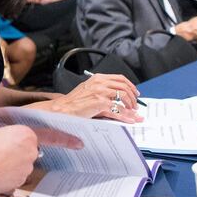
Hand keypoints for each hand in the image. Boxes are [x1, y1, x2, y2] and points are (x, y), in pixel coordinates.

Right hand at [0, 122, 38, 195]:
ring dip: (13, 162)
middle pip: (26, 149)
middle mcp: (30, 153)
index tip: (5, 138)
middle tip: (0, 149)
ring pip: (22, 164)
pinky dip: (9, 174)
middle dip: (15, 149)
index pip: (25, 134)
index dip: (13, 136)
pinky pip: (16, 176)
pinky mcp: (20, 182)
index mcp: (26, 135)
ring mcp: (26, 169)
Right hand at [25, 74, 140, 122]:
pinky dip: (126, 114)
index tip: (134, 93)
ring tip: (132, 112)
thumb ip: (102, 93)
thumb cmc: (72, 103)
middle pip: (124, 86)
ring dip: (131, 105)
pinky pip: (118, 108)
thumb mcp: (88, 92)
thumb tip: (116, 100)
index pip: (119, 78)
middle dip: (133, 96)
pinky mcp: (100, 102)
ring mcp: (100, 92)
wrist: (61, 109)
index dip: (130, 85)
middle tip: (135, 105)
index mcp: (97, 78)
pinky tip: (129, 119)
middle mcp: (99, 82)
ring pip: (123, 96)